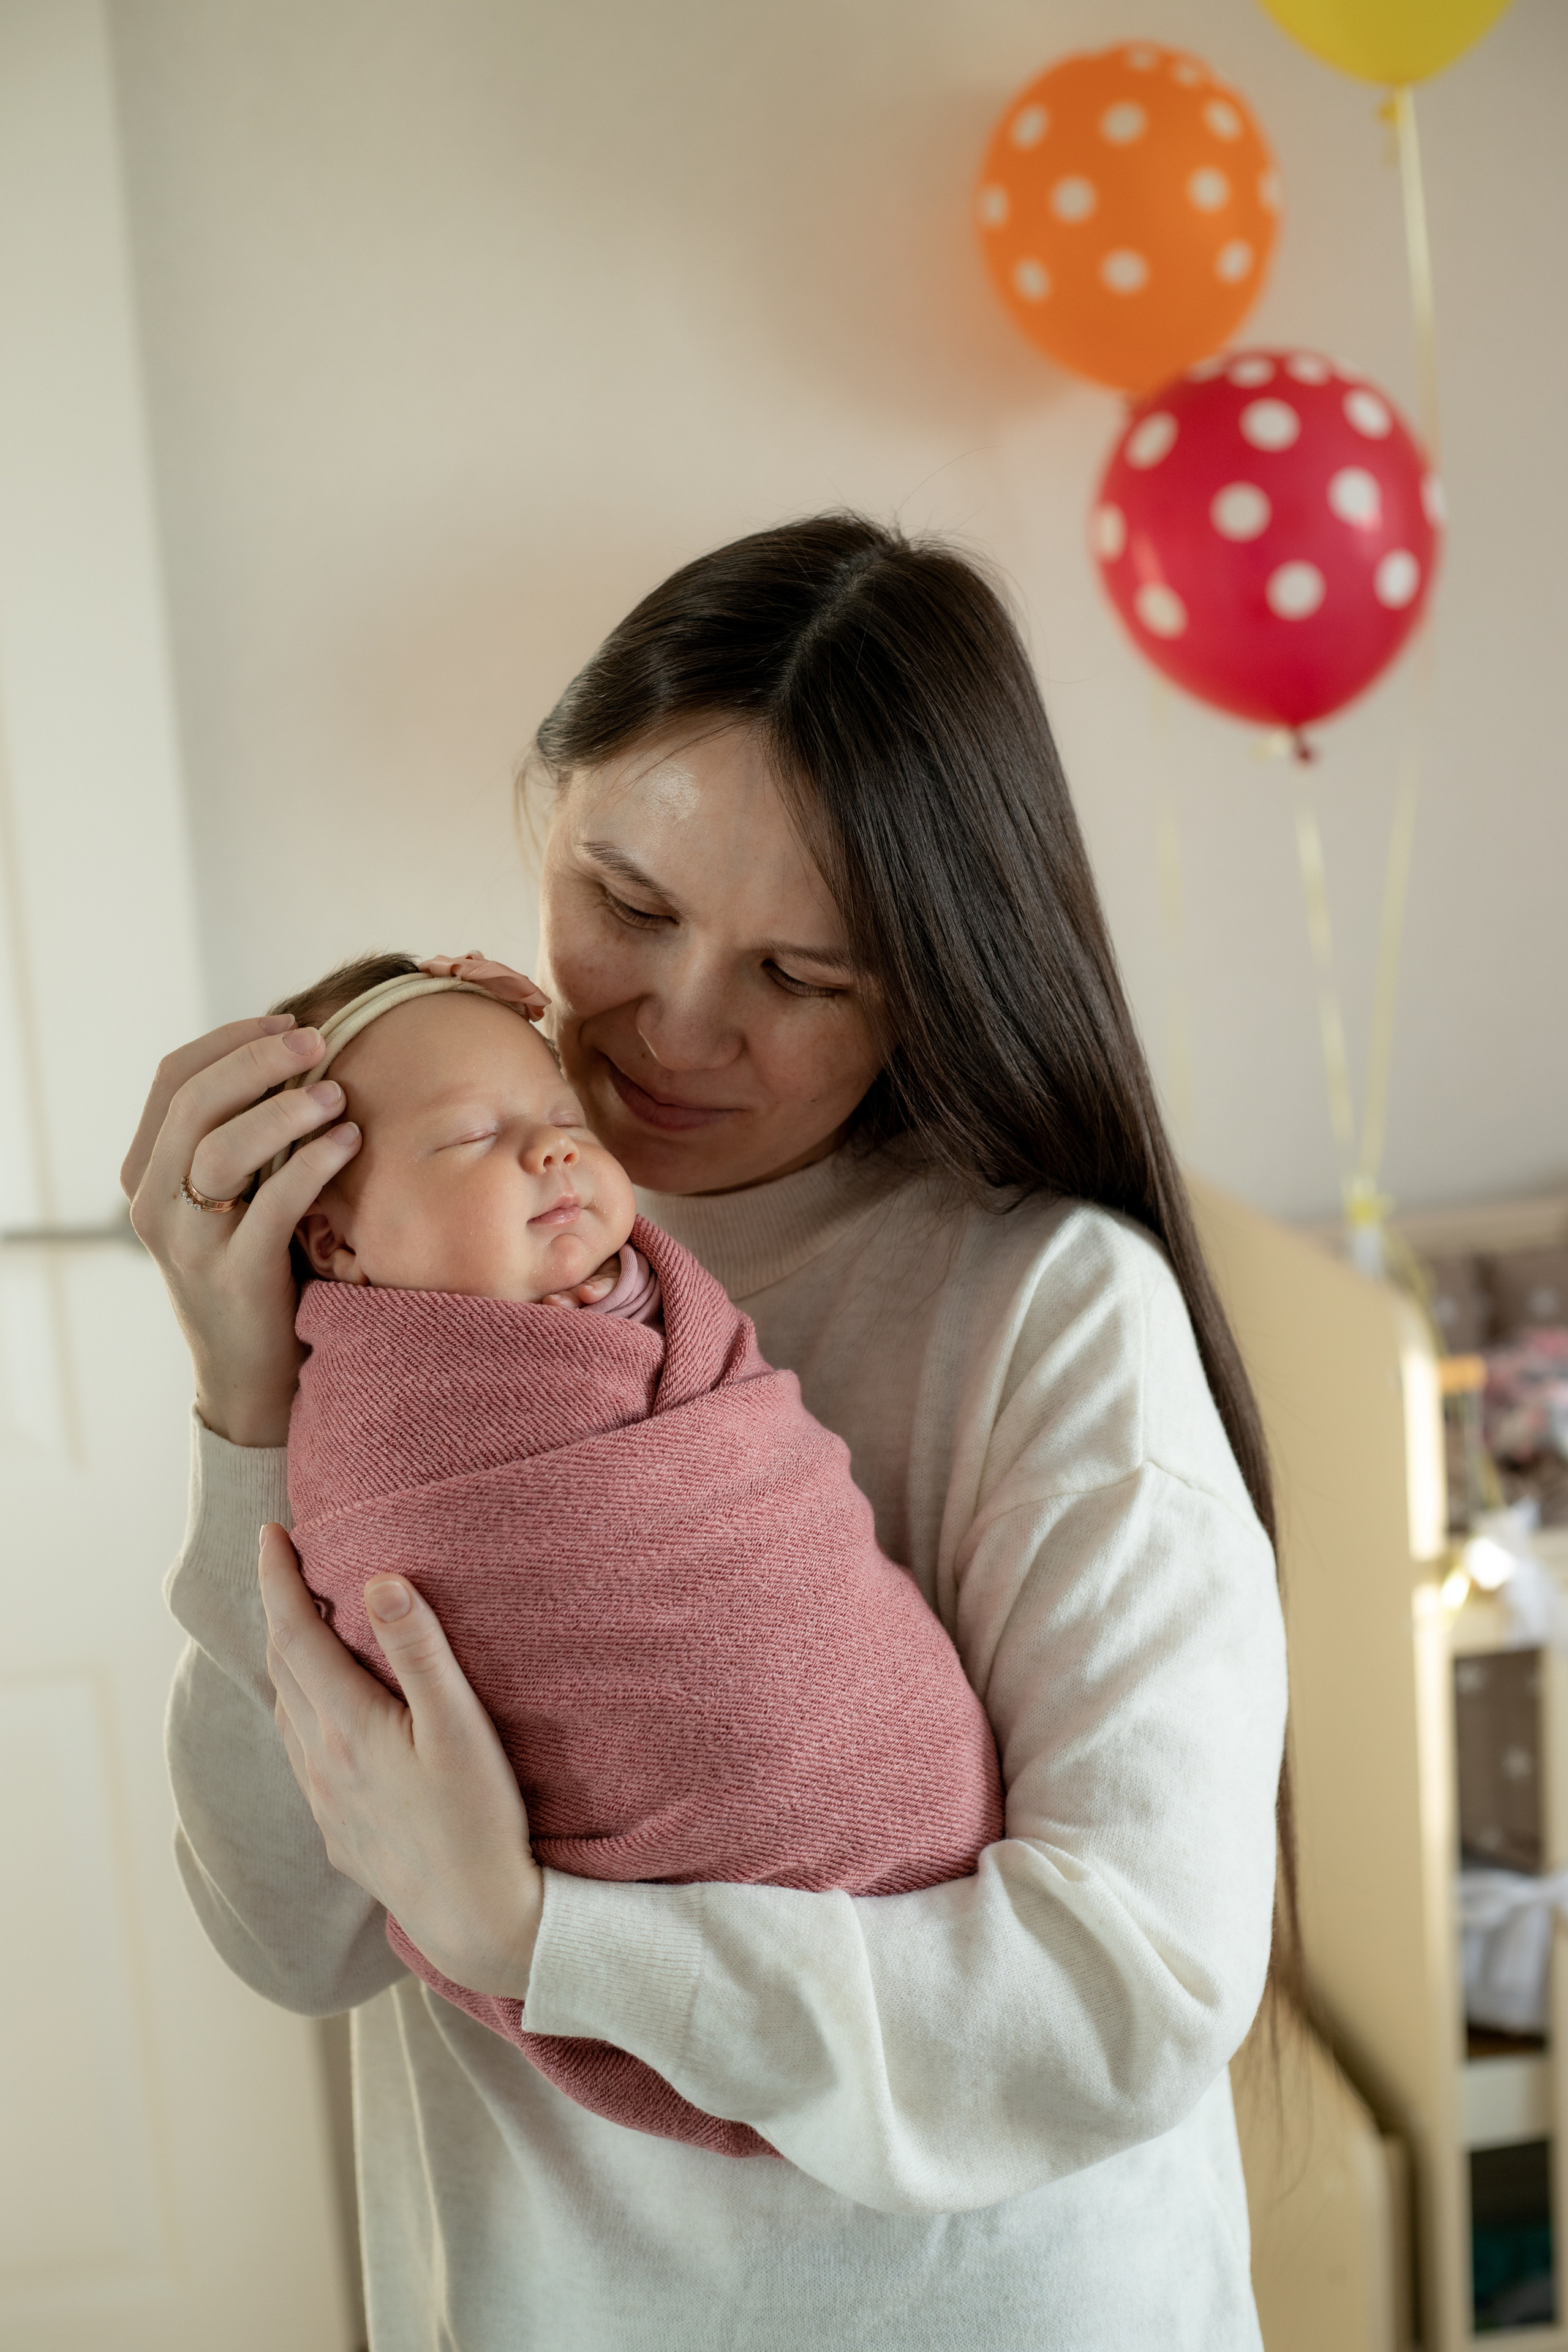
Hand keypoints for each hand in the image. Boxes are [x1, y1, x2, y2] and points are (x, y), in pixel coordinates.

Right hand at [121, 1017, 363, 1443]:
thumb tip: (290, 1054)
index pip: (172, 1078)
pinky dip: (313, 1162)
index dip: (230, 1039)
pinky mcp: (234, 1277)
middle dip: (258, 1059)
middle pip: (194, 1102)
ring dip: (285, 1109)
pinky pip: (272, 1205)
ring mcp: (188, 1243)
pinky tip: (349, 1141)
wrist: (251, 1372)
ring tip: (336, 1094)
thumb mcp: (230, 1195)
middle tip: (316, 1040)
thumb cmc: (255, 1264)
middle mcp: (153, 1204)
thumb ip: (238, 1135)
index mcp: (144, 1173)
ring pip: (222, 1148)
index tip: (287, 1022)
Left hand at [260, 1524, 543, 1999]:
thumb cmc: (480, 1820)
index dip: (277, 1579)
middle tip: (287, 1563)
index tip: (269, 1533)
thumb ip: (419, 1650)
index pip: (293, 1633)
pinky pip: (299, 1752)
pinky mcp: (337, 1830)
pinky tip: (320, 1712)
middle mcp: (320, 1759)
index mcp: (346, 1725)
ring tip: (301, 1625)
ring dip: (285, 1660)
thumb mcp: (461, 1727)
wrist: (478, 1922)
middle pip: (281, 1666)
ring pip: (286, 1711)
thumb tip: (379, 1579)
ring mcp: (324, 1799)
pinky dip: (298, 1709)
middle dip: (279, 1608)